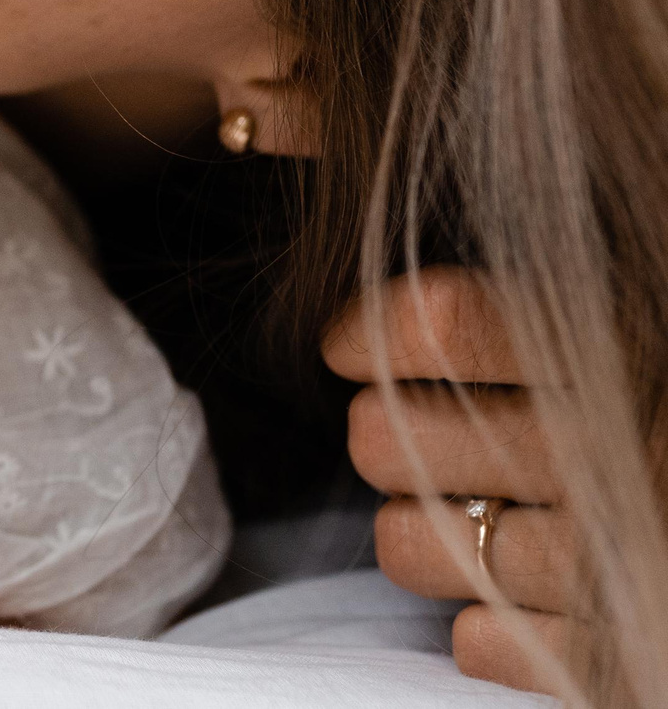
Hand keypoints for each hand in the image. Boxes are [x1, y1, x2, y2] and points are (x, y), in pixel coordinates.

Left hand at [325, 267, 584, 695]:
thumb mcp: (642, 331)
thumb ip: (540, 325)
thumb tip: (400, 330)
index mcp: (626, 352)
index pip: (438, 326)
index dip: (368, 334)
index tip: (350, 347)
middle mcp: (614, 459)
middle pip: (391, 438)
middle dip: (385, 436)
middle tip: (423, 437)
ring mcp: (608, 568)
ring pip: (408, 544)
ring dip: (425, 534)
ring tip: (484, 516)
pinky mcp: (606, 664)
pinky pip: (474, 643)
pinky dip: (491, 627)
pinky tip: (540, 599)